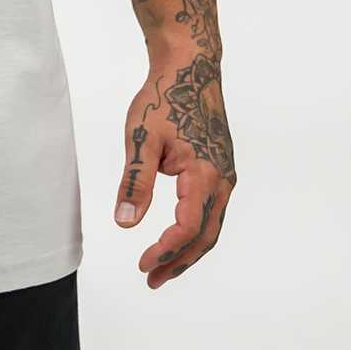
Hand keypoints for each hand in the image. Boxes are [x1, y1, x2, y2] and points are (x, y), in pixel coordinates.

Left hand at [114, 50, 236, 288]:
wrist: (191, 70)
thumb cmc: (164, 98)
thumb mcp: (141, 139)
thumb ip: (135, 182)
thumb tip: (124, 222)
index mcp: (204, 174)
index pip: (187, 228)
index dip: (165, 250)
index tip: (142, 263)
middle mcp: (221, 180)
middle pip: (204, 236)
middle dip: (178, 261)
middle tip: (151, 279)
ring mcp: (225, 175)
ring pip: (211, 226)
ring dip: (187, 249)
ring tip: (161, 266)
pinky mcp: (220, 168)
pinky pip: (211, 210)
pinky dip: (195, 230)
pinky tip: (177, 234)